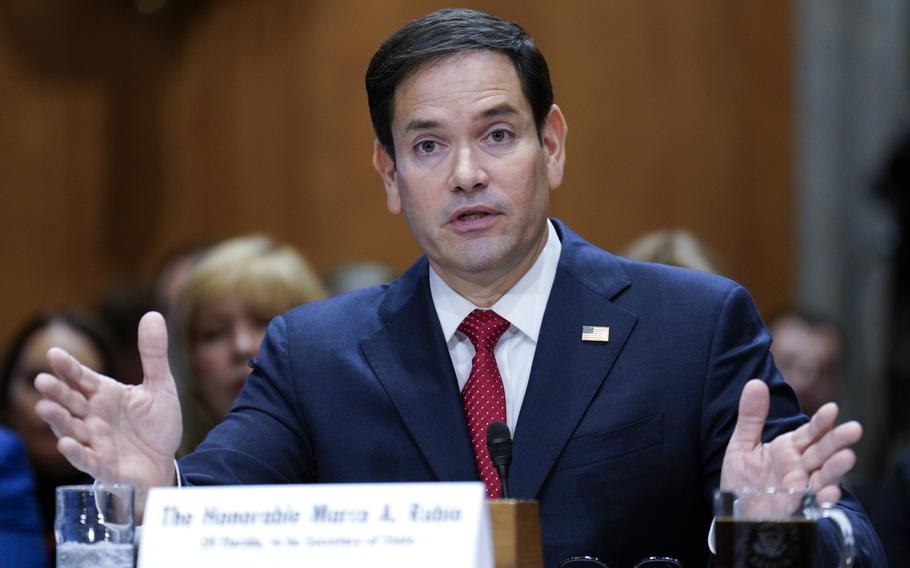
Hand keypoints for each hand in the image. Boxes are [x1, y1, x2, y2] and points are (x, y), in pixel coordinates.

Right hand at [34, 312, 181, 499]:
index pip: (82, 378)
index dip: (68, 368)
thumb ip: (153, 354)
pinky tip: (67, 443)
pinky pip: (86, 458)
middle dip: (56, 392)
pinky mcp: (102, 464)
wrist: (164, 462)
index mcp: (105, 394)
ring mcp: (95, 440)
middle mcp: (94, 416)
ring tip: (44, 408)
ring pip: (71, 428)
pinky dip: (75, 452)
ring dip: (58, 420)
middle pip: (71, 402)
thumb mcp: (160, 386)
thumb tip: (152, 314)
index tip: (53, 354)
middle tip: (41, 381)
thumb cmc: (157, 424)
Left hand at [720, 379, 860, 503]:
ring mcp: (800, 488)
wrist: (732, 513)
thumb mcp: (741, 445)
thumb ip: (751, 417)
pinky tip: (829, 492)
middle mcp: (800, 468)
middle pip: (823, 452)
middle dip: (837, 441)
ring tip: (848, 457)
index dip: (821, 422)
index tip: (832, 409)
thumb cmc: (742, 481)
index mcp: (789, 449)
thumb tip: (755, 382)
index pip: (810, 433)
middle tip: (854, 429)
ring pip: (824, 476)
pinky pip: (813, 503)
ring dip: (836, 468)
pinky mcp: (796, 509)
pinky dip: (823, 498)